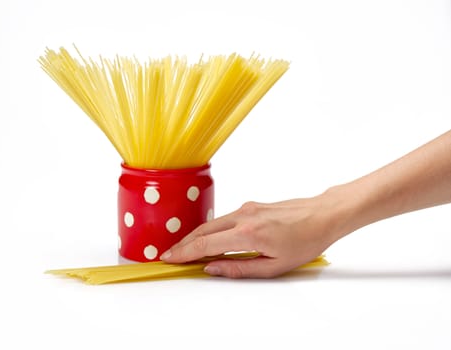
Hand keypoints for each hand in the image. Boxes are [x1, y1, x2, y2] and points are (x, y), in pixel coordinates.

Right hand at [161, 193, 344, 277]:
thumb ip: (239, 268)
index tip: (170, 258)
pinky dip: (211, 229)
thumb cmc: (305, 241)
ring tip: (185, 250)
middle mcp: (243, 216)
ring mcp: (246, 208)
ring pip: (211, 223)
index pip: (205, 244)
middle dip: (183, 244)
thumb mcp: (274, 266)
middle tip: (170, 255)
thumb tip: (212, 269)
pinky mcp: (250, 205)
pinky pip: (223, 218)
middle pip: (203, 230)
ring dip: (196, 236)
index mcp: (248, 234)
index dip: (184, 253)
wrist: (322, 215)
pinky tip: (208, 238)